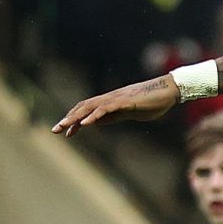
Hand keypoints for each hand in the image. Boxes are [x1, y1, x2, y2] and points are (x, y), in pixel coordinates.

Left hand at [53, 75, 178, 135]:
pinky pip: (107, 108)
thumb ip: (111, 116)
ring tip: (64, 126)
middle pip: (83, 106)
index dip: (73, 119)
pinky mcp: (125, 101)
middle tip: (54, 130)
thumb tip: (96, 122)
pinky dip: (94, 115)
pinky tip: (85, 123)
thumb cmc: (150, 102)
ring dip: (76, 117)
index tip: (64, 132)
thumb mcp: (127, 113)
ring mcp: (117, 99)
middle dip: (68, 118)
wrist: (168, 91)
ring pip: (91, 107)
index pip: (86, 109)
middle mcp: (110, 98)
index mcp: (109, 102)